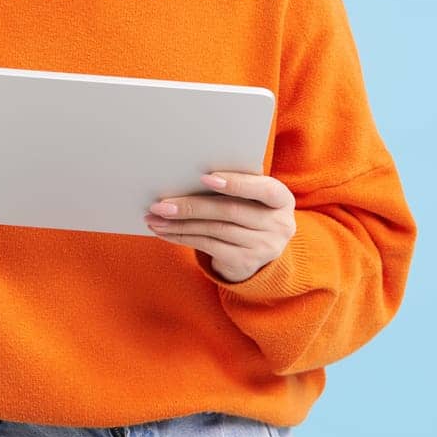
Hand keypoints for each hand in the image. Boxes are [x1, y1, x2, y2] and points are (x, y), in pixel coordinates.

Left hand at [143, 172, 296, 283]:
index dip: (236, 183)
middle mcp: (279, 225)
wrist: (259, 250)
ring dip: (179, 223)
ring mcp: (263, 247)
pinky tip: (164, 231)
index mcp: (282, 199)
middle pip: (230, 211)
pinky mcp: (245, 263)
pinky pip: (208, 247)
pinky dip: (182, 237)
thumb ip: (236, 183)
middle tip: (161, 203)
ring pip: (214, 230)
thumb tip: (190, 173)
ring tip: (155, 217)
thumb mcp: (253, 196)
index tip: (205, 178)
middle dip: (192, 206)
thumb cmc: (249, 210)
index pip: (264, 189)